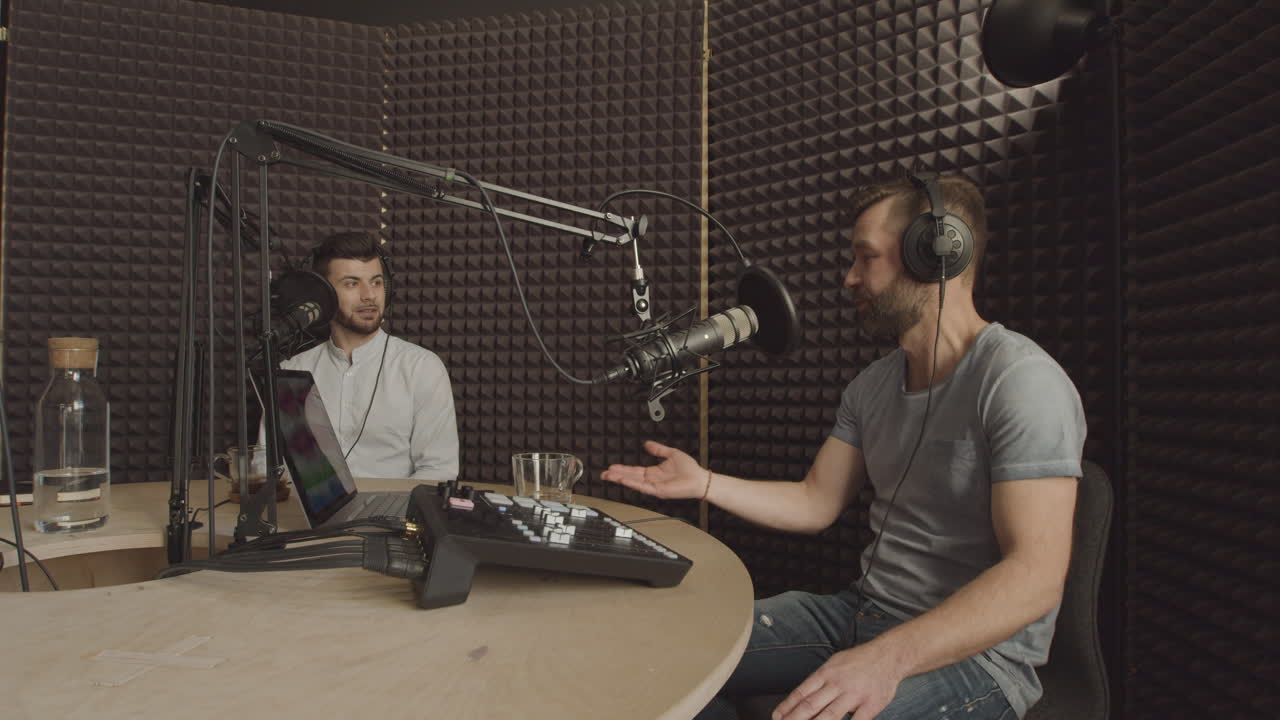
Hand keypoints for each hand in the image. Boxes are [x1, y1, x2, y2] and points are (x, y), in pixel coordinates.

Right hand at [600, 441, 706, 499]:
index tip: (612, 467)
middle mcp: (652, 480)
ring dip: (621, 479)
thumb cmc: (690, 469)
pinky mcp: (658, 491)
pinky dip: (632, 483)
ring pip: (633, 482)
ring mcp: (654, 486)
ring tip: (609, 476)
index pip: (634, 470)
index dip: (623, 469)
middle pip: (630, 477)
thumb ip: (658, 449)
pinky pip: (643, 487)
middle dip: (617, 475)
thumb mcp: (671, 453)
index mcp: (654, 472)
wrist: (700, 479)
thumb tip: (647, 444)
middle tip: (604, 474)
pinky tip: (624, 480)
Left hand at [772, 643, 902, 719]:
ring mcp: (854, 695)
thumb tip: (801, 696)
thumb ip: (819, 680)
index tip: (777, 717)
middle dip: (795, 719)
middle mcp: (837, 684)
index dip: (787, 707)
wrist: (888, 656)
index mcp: (826, 673)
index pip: (801, 693)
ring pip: (829, 715)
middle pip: (811, 705)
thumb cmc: (858, 661)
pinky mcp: (871, 705)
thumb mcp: (834, 663)